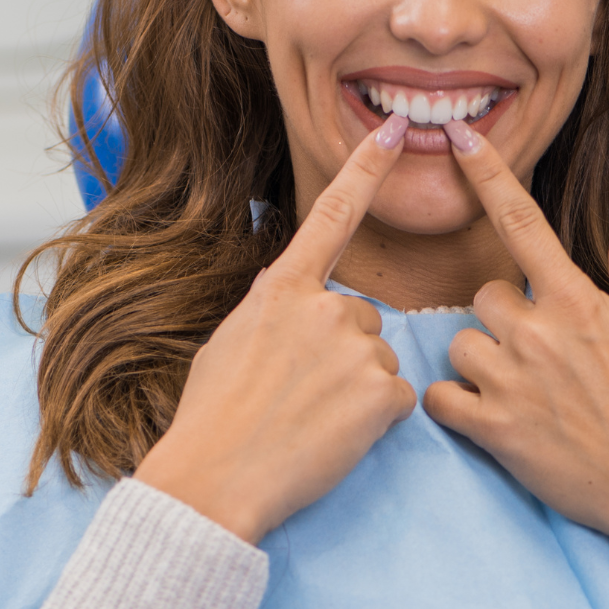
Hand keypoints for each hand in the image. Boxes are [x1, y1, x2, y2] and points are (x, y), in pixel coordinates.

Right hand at [135, 111, 420, 543]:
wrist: (214, 477)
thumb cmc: (212, 417)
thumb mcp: (231, 340)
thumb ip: (275, 312)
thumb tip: (298, 310)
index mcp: (280, 288)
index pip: (332, 213)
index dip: (367, 169)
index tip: (394, 131)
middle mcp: (323, 306)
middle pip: (361, 318)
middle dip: (342, 353)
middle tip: (299, 394)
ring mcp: (355, 348)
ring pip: (378, 360)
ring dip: (357, 389)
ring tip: (310, 419)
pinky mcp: (381, 392)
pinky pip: (396, 399)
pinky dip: (373, 422)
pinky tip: (333, 436)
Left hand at [421, 123, 608, 542]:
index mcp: (577, 301)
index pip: (522, 221)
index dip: (488, 173)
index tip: (460, 137)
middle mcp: (539, 333)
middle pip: (483, 295)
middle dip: (503, 318)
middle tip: (541, 354)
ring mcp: (512, 381)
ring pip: (460, 344)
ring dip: (481, 362)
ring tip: (523, 389)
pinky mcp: (494, 429)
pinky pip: (440, 396)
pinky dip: (454, 403)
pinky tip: (487, 413)